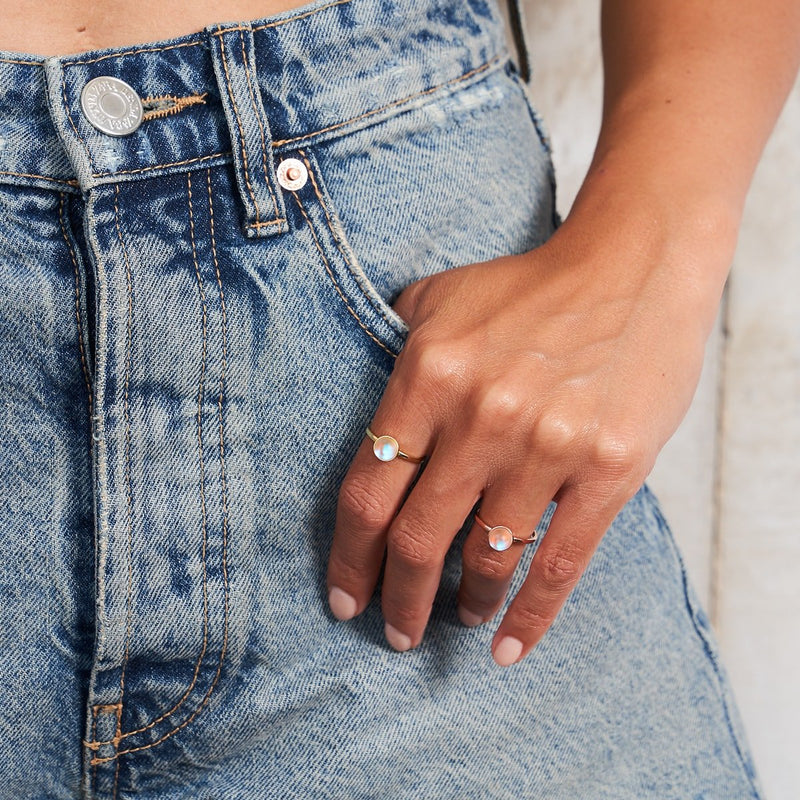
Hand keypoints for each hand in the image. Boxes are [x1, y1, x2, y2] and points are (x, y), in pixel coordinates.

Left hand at [326, 221, 709, 665]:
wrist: (632, 268)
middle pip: (417, 541)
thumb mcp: (441, 299)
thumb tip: (369, 415)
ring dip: (463, 606)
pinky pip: (559, 564)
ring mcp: (547, 446)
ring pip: (487, 559)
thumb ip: (391, 352)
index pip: (367, 493)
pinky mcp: (608, 469)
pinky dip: (529, 619)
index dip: (350, 559)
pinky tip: (507, 648)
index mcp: (429, 376)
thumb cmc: (529, 291)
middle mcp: (481, 417)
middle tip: (394, 632)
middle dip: (398, 601)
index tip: (344, 598)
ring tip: (455, 620)